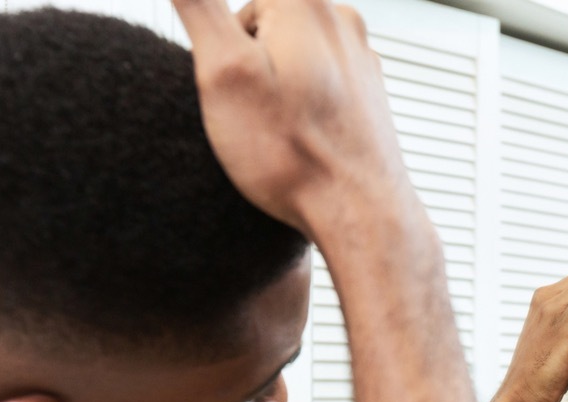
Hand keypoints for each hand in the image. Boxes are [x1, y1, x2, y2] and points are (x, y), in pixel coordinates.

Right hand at [172, 0, 406, 237]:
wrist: (361, 214)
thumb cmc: (293, 153)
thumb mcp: (223, 70)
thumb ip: (198, 5)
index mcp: (306, 3)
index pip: (237, 8)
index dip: (223, 50)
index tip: (238, 90)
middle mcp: (343, 21)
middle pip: (266, 29)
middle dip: (250, 68)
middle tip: (256, 117)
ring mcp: (362, 59)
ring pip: (292, 61)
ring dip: (277, 92)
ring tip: (282, 135)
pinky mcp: (369, 95)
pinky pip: (318, 90)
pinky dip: (305, 111)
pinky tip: (305, 144)